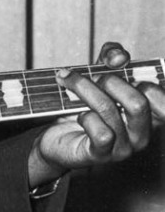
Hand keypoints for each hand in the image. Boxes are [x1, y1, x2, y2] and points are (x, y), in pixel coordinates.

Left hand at [28, 42, 164, 186]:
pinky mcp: (101, 155)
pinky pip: (101, 133)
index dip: (141, 76)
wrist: (56, 133)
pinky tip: (80, 115)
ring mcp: (124, 147)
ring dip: (84, 89)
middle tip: (91, 76)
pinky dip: (86, 117)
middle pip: (138, 103)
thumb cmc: (84, 102)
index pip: (161, 96)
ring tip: (68, 81)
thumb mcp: (100, 73)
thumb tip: (120, 57)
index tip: (116, 64)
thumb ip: (113, 56)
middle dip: (110, 81)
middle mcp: (142, 133)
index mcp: (149, 114)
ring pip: (110, 111)